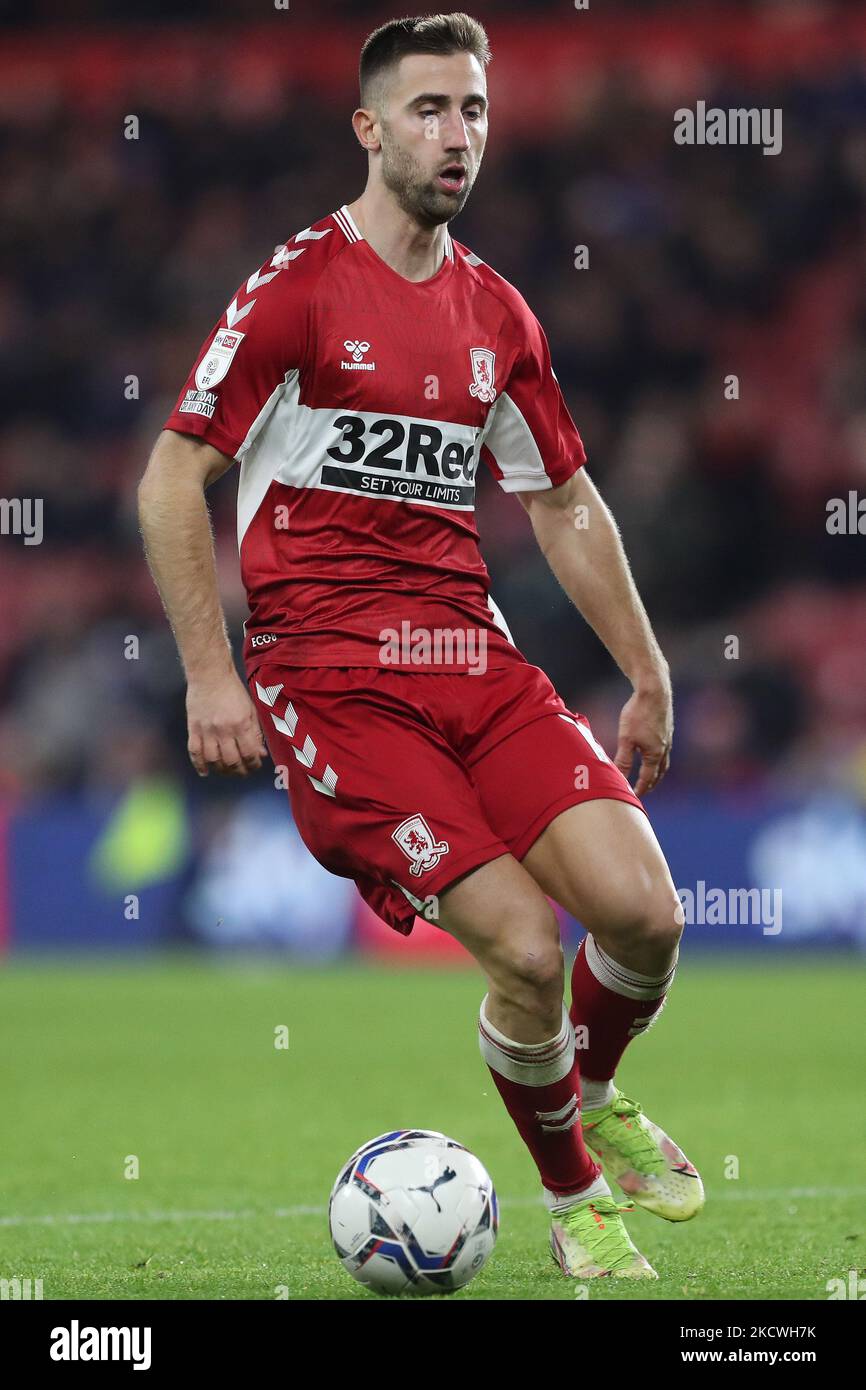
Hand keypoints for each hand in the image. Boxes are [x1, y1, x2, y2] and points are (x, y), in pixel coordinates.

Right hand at [186, 668, 267, 776]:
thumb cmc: (234, 691)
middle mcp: (224, 730)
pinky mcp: (193, 728)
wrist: (210, 674)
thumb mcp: (251, 710)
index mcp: (241, 724)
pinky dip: (199, 765)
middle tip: (242, 773)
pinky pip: (194, 752)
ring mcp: (206, 730)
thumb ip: (256, 733)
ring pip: (213, 760)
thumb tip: (261, 754)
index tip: (255, 766)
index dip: (253, 764)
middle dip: (239, 771)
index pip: (249, 753)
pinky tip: (205, 772)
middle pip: (231, 761)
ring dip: (221, 770)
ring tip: (227, 772)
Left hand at [614, 680, 672, 796]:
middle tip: (643, 791)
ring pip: (663, 761)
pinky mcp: (667, 728)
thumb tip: (619, 778)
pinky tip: (652, 752)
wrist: (654, 691)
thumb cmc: (639, 714)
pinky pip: (664, 749)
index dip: (640, 788)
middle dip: (651, 783)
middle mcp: (664, 749)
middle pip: (659, 772)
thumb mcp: (626, 739)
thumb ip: (623, 760)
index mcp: (655, 754)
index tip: (635, 797)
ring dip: (656, 771)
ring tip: (650, 775)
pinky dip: (658, 758)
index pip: (648, 778)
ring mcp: (668, 738)